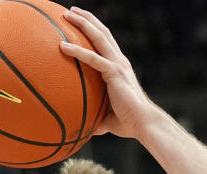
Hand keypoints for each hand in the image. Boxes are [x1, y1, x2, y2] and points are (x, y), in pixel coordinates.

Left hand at [60, 7, 158, 139]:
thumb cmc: (128, 122)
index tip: (79, 22)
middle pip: (102, 32)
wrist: (143, 124)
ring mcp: (117, 64)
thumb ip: (96, 117)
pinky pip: (92, 58)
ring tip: (67, 15)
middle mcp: (119, 61)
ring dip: (83, 23)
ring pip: (99, 36)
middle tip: (70, 11)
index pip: (106, 42)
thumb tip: (84, 128)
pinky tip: (62, 46)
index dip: (94, 30)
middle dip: (86, 19)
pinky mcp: (114, 73)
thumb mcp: (108, 117)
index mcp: (119, 67)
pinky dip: (77, 51)